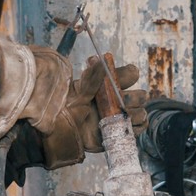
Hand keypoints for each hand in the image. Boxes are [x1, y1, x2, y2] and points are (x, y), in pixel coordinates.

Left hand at [0, 35, 147, 169]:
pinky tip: (124, 126)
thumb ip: (92, 77)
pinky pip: (137, 130)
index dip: (128, 76)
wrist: (54, 132)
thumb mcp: (77, 90)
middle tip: (119, 103)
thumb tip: (102, 61)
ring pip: (140, 113)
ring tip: (121, 116)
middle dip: (133, 98)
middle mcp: (116, 99)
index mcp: (108, 84)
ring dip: (134, 114)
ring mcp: (118, 117)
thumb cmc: (63, 106)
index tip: (121, 79)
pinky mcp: (118, 133)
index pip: (130, 74)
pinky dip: (135, 128)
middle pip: (140, 96)